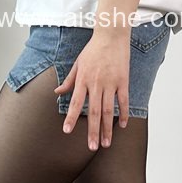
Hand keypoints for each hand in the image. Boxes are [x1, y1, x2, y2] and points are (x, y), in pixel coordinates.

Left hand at [54, 30, 130, 149]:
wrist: (111, 35)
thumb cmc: (93, 49)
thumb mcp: (77, 63)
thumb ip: (69, 80)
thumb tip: (58, 92)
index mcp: (83, 80)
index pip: (76, 103)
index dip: (71, 118)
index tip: (68, 131)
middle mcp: (96, 83)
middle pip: (94, 112)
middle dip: (93, 131)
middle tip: (92, 147)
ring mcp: (111, 83)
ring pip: (109, 110)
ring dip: (108, 128)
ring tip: (106, 143)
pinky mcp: (123, 81)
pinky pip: (124, 101)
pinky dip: (124, 113)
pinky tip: (122, 125)